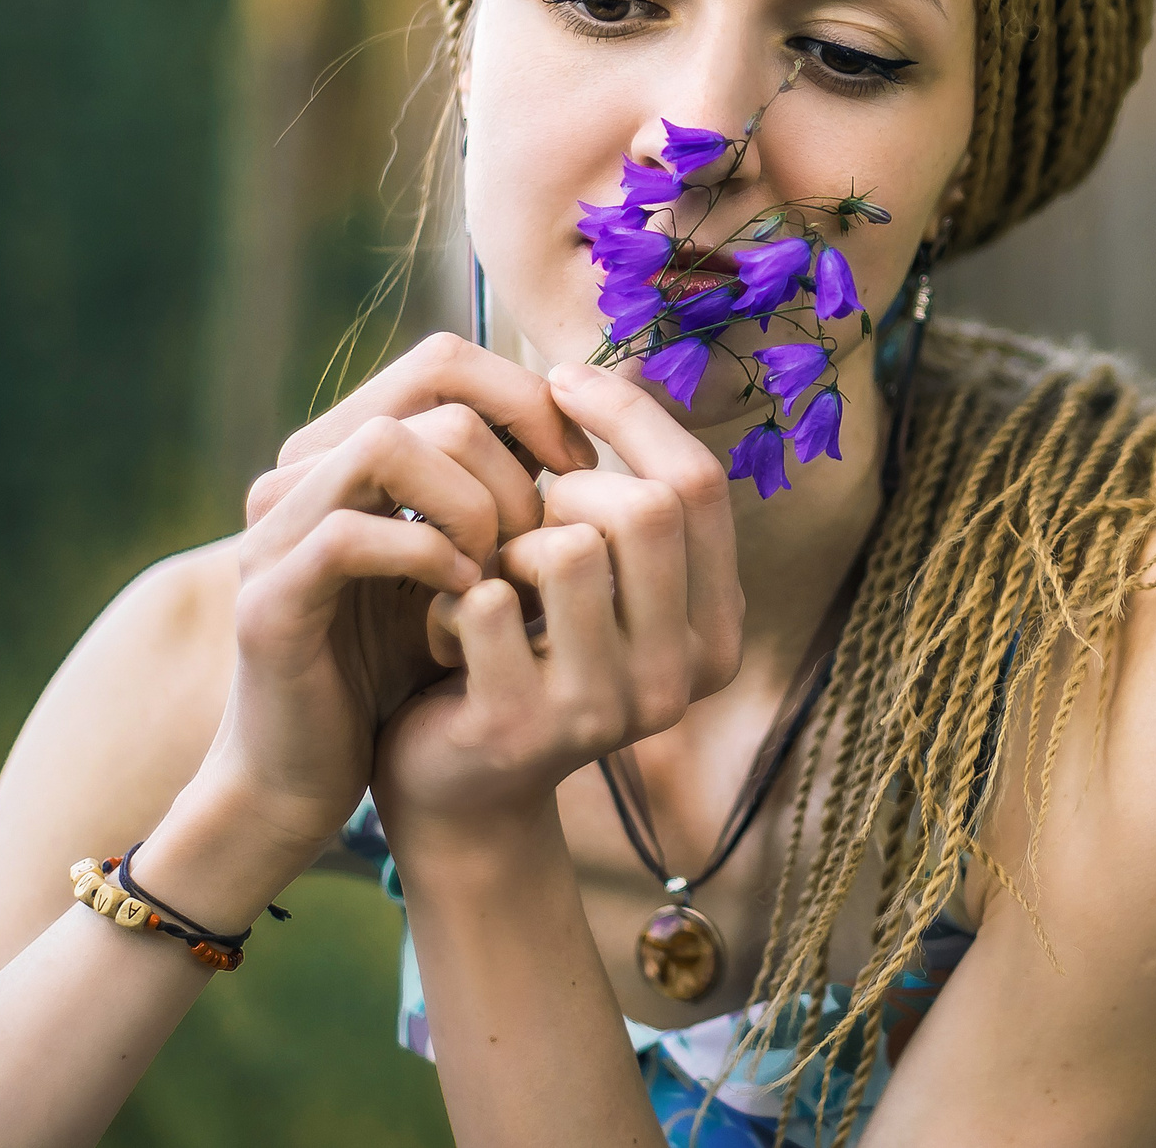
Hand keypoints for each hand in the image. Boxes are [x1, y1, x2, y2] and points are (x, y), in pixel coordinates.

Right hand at [203, 334, 600, 849]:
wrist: (305, 773)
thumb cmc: (397, 662)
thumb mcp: (462, 558)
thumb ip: (497, 489)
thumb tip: (583, 423)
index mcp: (347, 449)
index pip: (447, 361)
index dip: (529, 401)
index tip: (576, 469)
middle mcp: (303, 472)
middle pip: (433, 390)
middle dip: (514, 457)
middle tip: (543, 529)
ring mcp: (276, 530)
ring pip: (389, 445)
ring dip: (472, 501)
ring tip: (500, 563)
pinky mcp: (267, 600)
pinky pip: (349, 536)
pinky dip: (426, 557)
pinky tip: (465, 596)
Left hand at [372, 362, 741, 841]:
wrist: (455, 792)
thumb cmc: (521, 655)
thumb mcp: (592, 582)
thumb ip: (621, 500)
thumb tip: (612, 362)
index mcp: (715, 630)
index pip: (698, 485)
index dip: (630, 415)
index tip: (562, 379)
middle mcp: (680, 677)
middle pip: (647, 508)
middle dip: (568, 486)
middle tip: (521, 514)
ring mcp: (608, 708)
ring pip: (569, 547)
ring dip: (507, 543)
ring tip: (485, 577)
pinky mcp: (525, 726)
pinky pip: (482, 599)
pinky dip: (446, 596)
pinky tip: (440, 630)